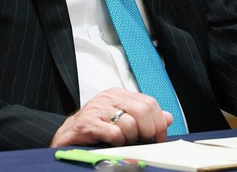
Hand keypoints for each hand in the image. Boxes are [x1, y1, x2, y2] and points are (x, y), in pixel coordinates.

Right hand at [50, 88, 173, 147]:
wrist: (68, 133)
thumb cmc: (96, 126)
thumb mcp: (123, 117)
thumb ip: (145, 116)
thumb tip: (168, 118)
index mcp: (120, 94)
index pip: (150, 103)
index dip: (159, 122)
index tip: (160, 136)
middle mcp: (110, 98)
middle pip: (143, 111)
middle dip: (147, 131)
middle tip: (143, 140)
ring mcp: (98, 109)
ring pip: (129, 124)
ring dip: (130, 138)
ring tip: (122, 141)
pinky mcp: (88, 124)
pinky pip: (114, 133)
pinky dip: (117, 141)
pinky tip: (112, 142)